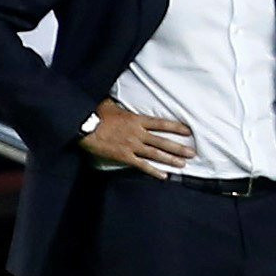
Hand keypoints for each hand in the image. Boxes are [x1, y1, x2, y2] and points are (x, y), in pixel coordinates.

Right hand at [80, 100, 194, 176]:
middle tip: (193, 153)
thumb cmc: (95, 114)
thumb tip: (123, 99)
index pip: (161, 124)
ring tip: (183, 164)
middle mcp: (138, 133)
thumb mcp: (111, 104)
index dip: (176, 127)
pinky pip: (142, 165)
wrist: (83, 127)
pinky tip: (163, 176)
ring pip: (156, 154)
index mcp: (136, 120)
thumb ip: (122, 104)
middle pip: (163, 141)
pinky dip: (153, 171)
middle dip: (179, 147)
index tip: (188, 131)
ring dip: (171, 160)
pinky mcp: (124, 157)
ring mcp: (132, 146)